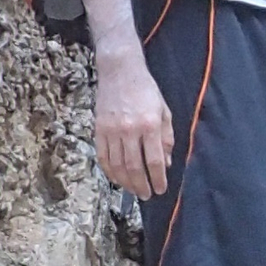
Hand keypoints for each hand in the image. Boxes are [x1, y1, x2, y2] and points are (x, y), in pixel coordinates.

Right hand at [94, 51, 173, 197]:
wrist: (120, 70)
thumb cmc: (145, 90)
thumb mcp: (164, 111)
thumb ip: (166, 138)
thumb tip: (166, 163)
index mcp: (150, 124)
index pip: (154, 160)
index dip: (157, 179)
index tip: (160, 189)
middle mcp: (130, 129)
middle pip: (134, 167)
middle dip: (141, 185)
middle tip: (147, 195)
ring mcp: (112, 130)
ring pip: (117, 165)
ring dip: (126, 182)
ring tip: (134, 190)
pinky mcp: (99, 129)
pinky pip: (103, 157)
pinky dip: (109, 171)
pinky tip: (117, 178)